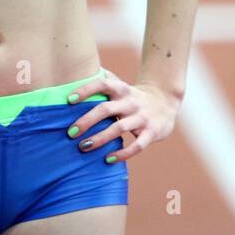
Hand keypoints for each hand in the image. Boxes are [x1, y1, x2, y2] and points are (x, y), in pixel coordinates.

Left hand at [64, 71, 179, 163]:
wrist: (165, 101)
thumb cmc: (132, 96)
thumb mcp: (120, 86)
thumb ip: (101, 82)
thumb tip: (73, 74)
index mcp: (121, 89)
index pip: (102, 84)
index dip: (85, 90)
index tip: (68, 100)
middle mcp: (131, 102)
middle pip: (106, 109)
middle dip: (86, 120)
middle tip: (70, 132)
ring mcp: (142, 117)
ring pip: (119, 128)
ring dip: (100, 138)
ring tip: (83, 147)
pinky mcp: (152, 133)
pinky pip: (137, 146)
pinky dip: (123, 154)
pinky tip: (108, 159)